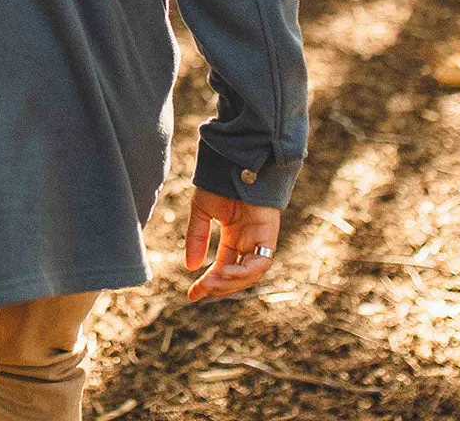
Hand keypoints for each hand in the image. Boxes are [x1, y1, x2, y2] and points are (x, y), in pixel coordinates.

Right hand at [184, 186, 279, 301]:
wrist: (233, 163)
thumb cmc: (218, 182)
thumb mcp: (201, 211)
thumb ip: (196, 237)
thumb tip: (191, 266)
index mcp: (234, 237)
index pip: (223, 267)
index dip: (209, 283)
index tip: (192, 296)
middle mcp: (248, 243)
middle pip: (237, 276)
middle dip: (219, 287)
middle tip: (201, 290)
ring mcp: (259, 240)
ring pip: (250, 275)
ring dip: (230, 282)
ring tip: (211, 281)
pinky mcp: (268, 236)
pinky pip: (260, 264)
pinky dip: (244, 272)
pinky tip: (225, 272)